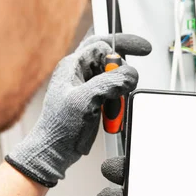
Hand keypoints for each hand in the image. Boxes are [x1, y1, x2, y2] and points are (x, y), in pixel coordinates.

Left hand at [6, 34, 151, 186]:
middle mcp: (79, 73)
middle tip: (137, 61)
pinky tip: (111, 114)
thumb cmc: (59, 127)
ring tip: (114, 105)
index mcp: (72, 66)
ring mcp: (86, 87)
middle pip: (108, 57)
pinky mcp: (92, 100)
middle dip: (122, 66)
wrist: (55, 150)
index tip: (140, 52)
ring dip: (119, 88)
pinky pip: (111, 92)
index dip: (121, 48)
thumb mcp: (85, 100)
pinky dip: (117, 100)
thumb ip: (109, 83)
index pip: (101, 45)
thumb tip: (129, 74)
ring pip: (112, 76)